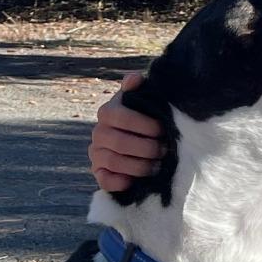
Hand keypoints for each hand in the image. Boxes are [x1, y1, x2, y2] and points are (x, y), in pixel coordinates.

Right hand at [89, 72, 164, 191]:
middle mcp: (98, 133)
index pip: (121, 117)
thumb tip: (134, 79)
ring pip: (114, 162)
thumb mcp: (143, 98)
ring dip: (139, 166)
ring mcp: (96, 154)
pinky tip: (136, 180)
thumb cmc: (145, 117)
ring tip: (157, 166)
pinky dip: (121, 182)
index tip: (162, 129)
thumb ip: (139, 87)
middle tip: (164, 150)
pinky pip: (105, 181)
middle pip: (119, 142)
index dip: (143, 124)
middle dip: (145, 148)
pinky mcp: (99, 174)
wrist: (138, 140)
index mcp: (107, 112)